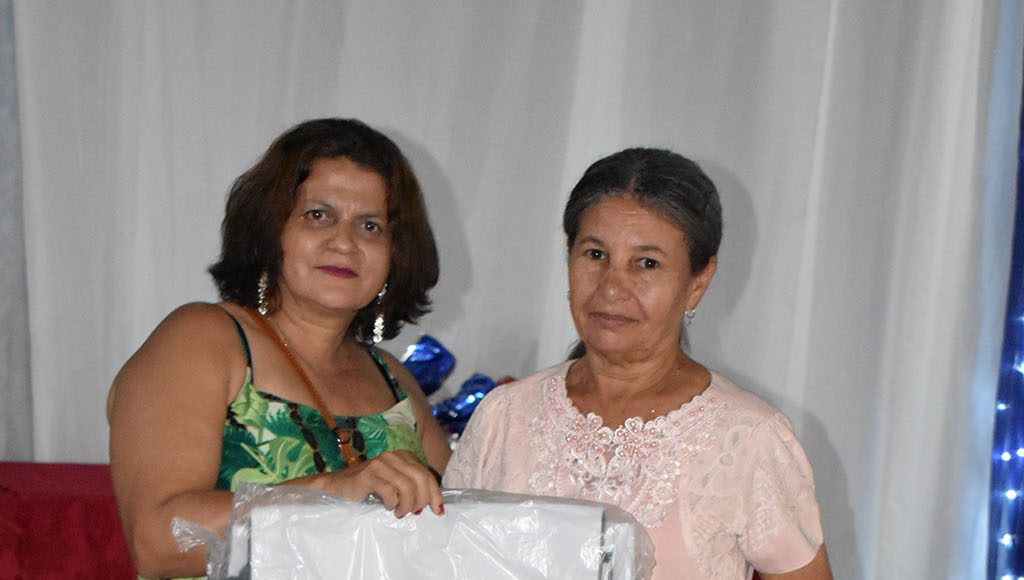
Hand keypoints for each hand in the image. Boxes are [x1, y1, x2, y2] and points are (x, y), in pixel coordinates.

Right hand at [315, 450, 443, 516]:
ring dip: (407, 505)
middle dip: (422, 500)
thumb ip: (412, 489)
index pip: (426, 474)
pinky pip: (390, 491)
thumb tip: (434, 505)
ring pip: (407, 486)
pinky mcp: (368, 474)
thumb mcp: (395, 486)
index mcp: (403, 456)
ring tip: (399, 512)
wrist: (338, 487)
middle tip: (414, 512)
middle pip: (420, 479)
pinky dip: (392, 503)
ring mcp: (380, 463)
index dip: (435, 493)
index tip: (438, 510)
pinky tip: (386, 506)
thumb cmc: (369, 489)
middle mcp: (393, 456)